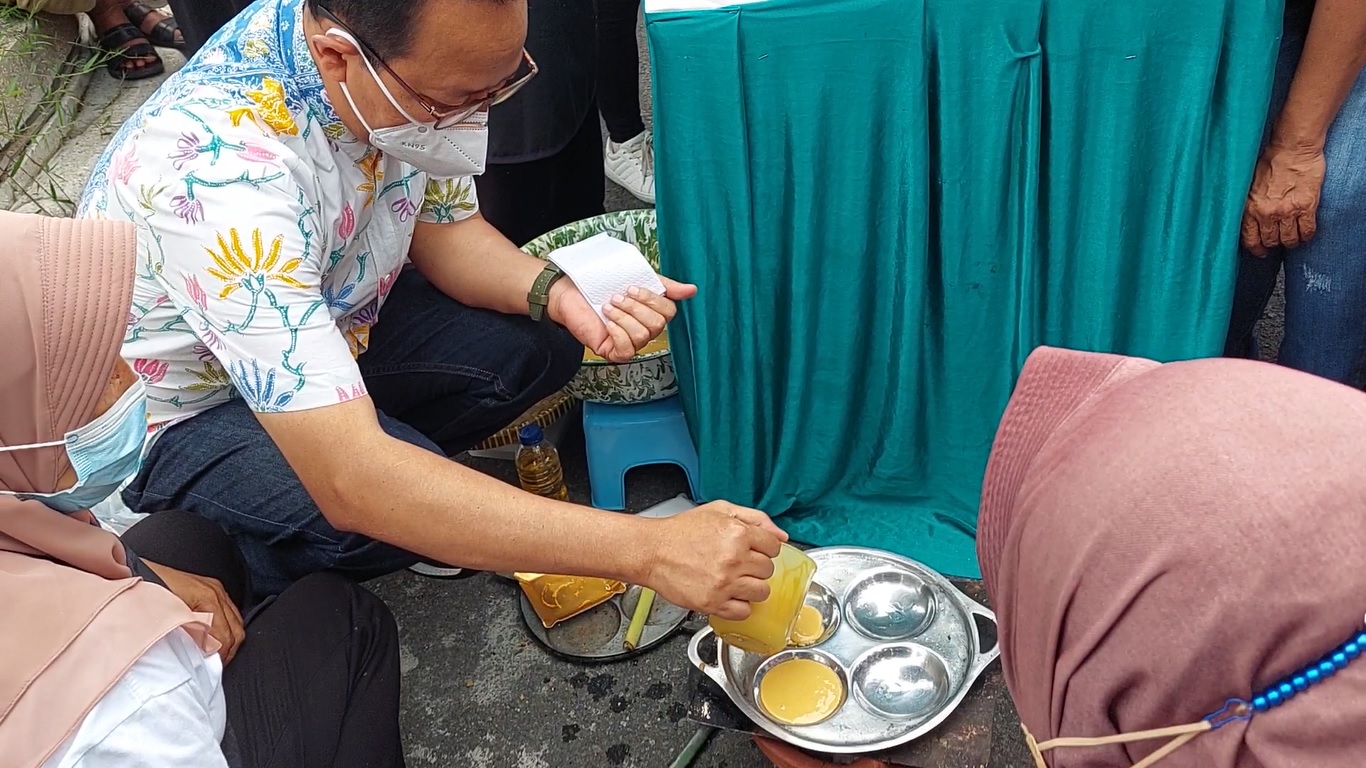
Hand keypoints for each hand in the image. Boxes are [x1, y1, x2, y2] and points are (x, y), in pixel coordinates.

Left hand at [145, 560, 244, 663]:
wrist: (136, 571)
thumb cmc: (148, 591)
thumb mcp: (167, 617)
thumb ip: (187, 635)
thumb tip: (201, 654)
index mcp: (208, 598)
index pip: (226, 637)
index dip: (220, 658)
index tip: (210, 670)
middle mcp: (216, 592)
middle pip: (236, 630)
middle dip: (228, 651)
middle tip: (214, 667)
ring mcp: (215, 588)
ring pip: (236, 622)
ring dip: (228, 641)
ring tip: (214, 656)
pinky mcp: (211, 587)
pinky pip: (229, 613)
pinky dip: (225, 629)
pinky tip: (213, 638)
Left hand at [547, 276, 698, 362]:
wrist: (571, 292)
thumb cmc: (601, 286)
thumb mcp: (638, 279)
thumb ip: (666, 287)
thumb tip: (692, 290)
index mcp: (652, 312)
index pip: (669, 312)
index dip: (652, 300)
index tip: (633, 288)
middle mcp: (644, 329)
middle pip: (657, 325)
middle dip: (635, 308)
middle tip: (617, 297)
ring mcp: (630, 342)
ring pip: (642, 336)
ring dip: (623, 317)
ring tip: (608, 308)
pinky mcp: (614, 352)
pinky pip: (627, 350)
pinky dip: (618, 333)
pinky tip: (608, 323)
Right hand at [640, 501, 788, 619]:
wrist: (651, 551)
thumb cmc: (681, 531)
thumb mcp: (719, 510)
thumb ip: (755, 518)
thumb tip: (781, 536)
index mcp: (738, 533)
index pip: (774, 547)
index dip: (763, 548)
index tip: (754, 551)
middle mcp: (734, 558)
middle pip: (768, 570)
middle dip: (755, 567)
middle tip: (738, 564)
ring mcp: (724, 583)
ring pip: (761, 592)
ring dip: (750, 587)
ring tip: (734, 580)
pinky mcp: (713, 603)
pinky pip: (743, 612)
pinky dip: (738, 606)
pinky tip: (727, 594)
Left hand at [1241, 140, 1326, 256]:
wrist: (1292, 149)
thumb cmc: (1270, 161)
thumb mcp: (1249, 184)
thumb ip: (1248, 203)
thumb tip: (1244, 218)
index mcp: (1250, 208)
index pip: (1249, 239)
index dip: (1255, 248)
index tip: (1260, 252)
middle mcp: (1267, 213)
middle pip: (1270, 241)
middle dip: (1274, 243)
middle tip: (1278, 242)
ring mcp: (1287, 212)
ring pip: (1289, 239)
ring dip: (1291, 241)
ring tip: (1292, 239)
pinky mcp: (1306, 207)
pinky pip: (1307, 230)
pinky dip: (1306, 235)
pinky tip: (1305, 234)